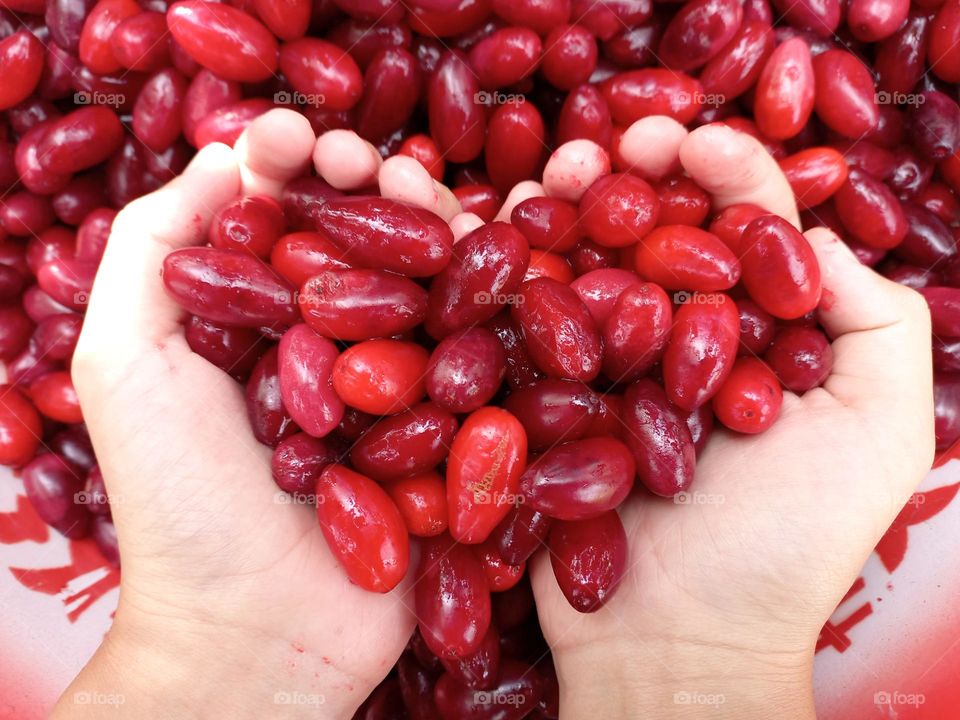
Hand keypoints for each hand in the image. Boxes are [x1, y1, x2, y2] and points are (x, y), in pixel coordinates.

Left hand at [54, 110, 456, 718]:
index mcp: (256, 319)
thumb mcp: (124, 364)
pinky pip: (480, 354)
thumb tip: (223, 158)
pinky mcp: (449, 426)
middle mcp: (330, 341)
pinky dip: (496, 304)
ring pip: (430, 284)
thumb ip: (150, 252)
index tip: (307, 134)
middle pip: (364, 241)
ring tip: (445, 213)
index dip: (296, 163)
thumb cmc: (181, 504)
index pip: (282, 216)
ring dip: (442, 233)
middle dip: (378, 188)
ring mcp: (396, 383)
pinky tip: (505, 269)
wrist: (259, 633)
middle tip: (386, 170)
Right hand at [529, 119, 934, 718]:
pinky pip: (530, 325)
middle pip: (658, 237)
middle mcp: (684, 345)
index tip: (688, 137)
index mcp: (762, 340)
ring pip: (589, 267)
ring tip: (551, 175)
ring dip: (569, 210)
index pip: (748, 235)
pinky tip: (502, 229)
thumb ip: (876, 320)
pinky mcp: (548, 400)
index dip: (724, 175)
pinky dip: (515, 271)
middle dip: (633, 177)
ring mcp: (609, 371)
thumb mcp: (878, 432)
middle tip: (609, 141)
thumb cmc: (784, 546)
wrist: (676, 641)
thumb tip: (818, 231)